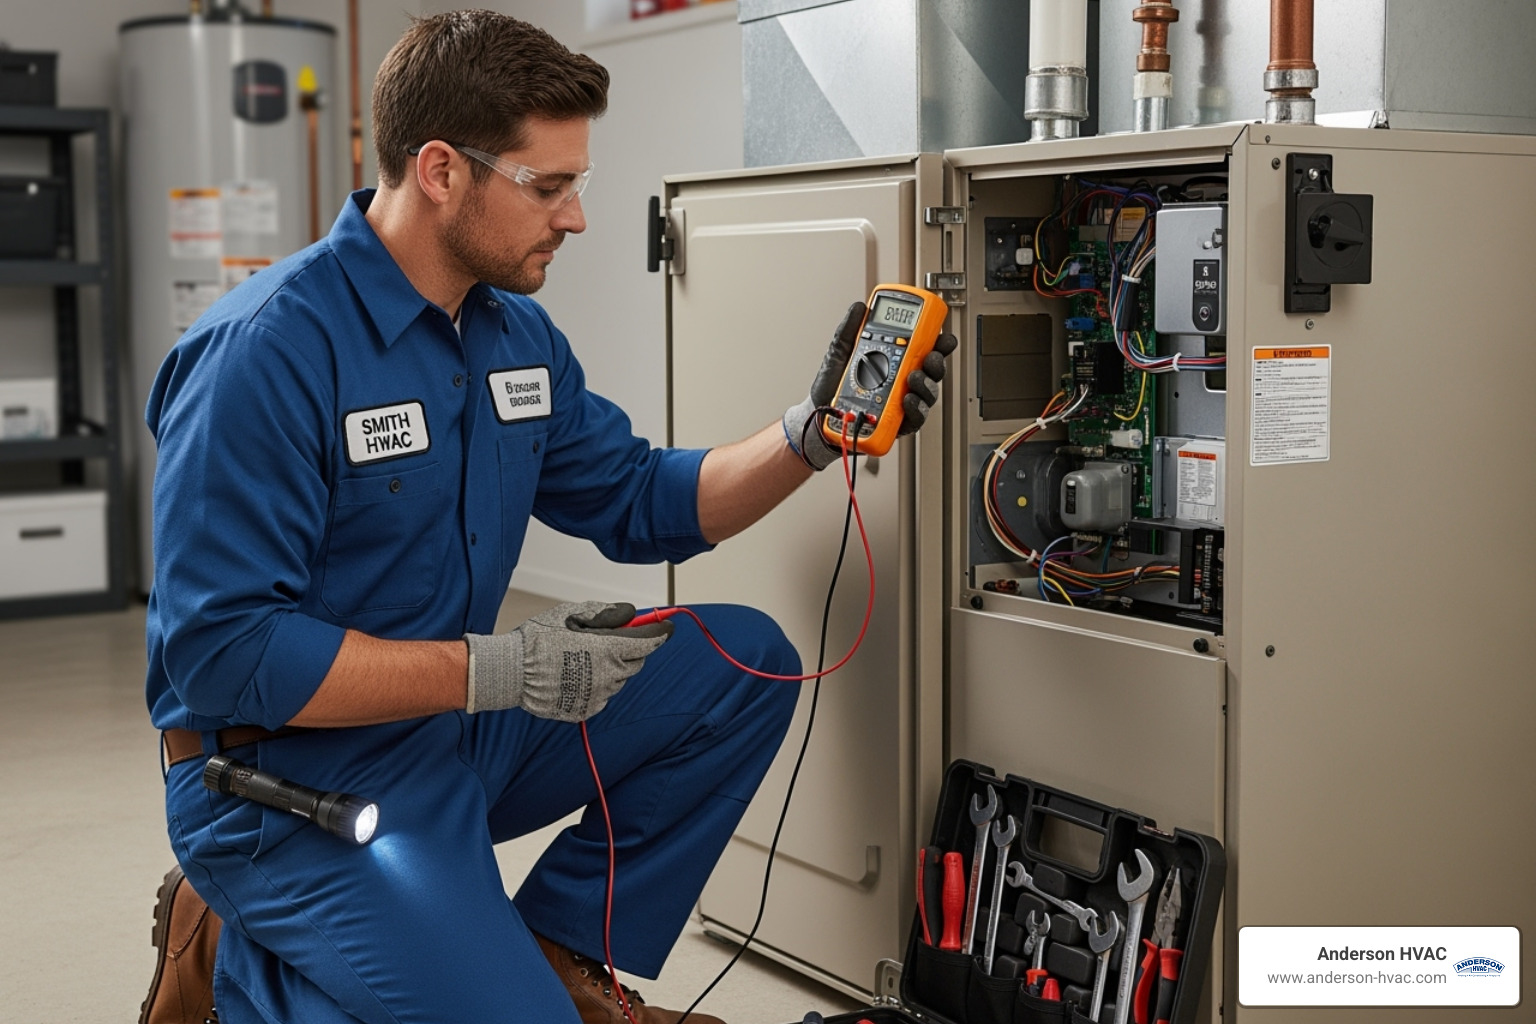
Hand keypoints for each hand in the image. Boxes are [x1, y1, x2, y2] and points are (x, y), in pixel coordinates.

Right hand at [463, 601, 674, 720]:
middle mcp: (610, 674)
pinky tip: (574, 676)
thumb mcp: (574, 613)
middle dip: (630, 650)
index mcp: (609, 648)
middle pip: (636, 662)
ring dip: (611, 668)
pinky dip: (596, 686)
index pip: (649, 642)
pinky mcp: (587, 709)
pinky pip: (602, 696)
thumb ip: (607, 613)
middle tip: (610, 640)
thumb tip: (630, 614)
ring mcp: (599, 695)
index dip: (660, 633)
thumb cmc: (540, 638)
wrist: (513, 671)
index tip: (666, 627)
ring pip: (618, 679)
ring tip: (581, 659)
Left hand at [782, 302, 956, 469]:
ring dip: (926, 384)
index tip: (941, 335)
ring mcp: (900, 403)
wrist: (818, 416)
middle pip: (931, 371)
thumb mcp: (838, 353)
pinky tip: (907, 399)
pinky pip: (915, 418)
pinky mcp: (896, 424)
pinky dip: (915, 408)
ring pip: (927, 394)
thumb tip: (860, 307)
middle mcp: (901, 382)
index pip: (921, 350)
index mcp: (892, 362)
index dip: (936, 342)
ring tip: (914, 378)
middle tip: (931, 357)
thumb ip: (849, 330)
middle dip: (937, 362)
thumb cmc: (830, 388)